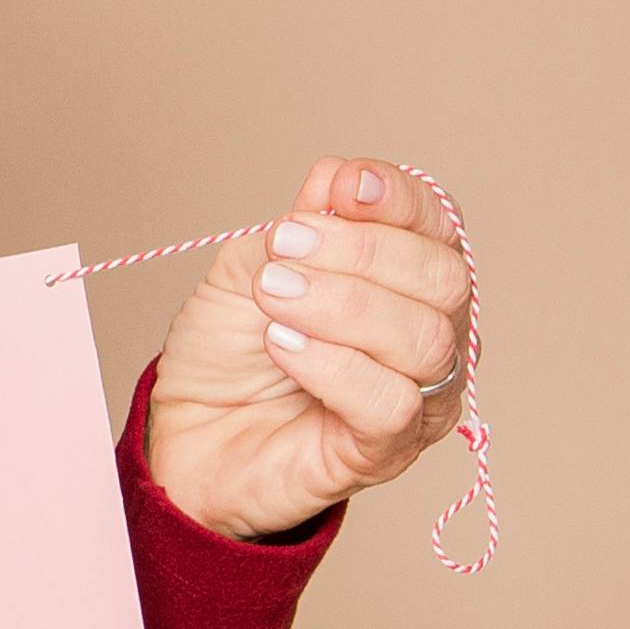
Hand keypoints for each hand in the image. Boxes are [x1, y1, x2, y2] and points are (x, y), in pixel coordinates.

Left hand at [142, 155, 475, 541]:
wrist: (184, 429)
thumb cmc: (228, 350)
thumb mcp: (249, 267)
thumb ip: (299, 226)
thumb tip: (339, 178)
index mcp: (408, 279)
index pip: (438, 226)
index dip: (398, 199)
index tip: (342, 186)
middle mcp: (433, 335)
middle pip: (445, 280)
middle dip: (362, 252)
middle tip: (282, 251)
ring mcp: (419, 398)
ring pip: (424, 340)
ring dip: (341, 305)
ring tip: (272, 296)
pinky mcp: (386, 450)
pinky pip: (391, 403)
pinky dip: (333, 364)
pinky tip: (282, 345)